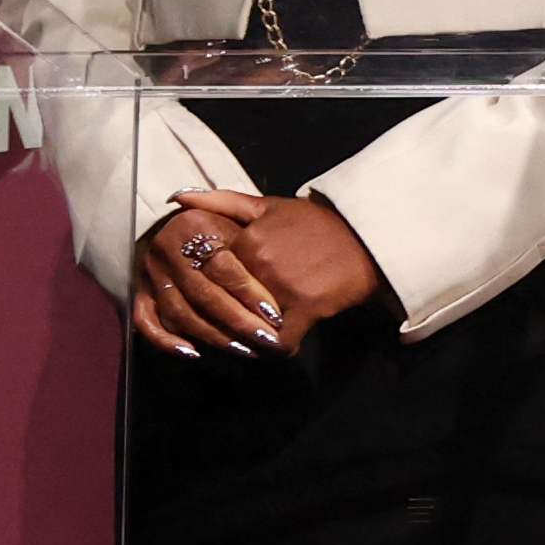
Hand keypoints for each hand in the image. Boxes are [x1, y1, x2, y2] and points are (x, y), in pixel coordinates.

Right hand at [133, 195, 291, 356]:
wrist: (184, 225)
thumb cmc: (225, 226)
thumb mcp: (242, 219)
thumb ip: (258, 236)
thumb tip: (285, 273)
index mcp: (192, 225)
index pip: (223, 267)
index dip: (250, 293)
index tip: (275, 315)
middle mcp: (166, 248)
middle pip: (202, 294)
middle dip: (237, 321)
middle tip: (265, 339)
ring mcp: (150, 272)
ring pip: (180, 312)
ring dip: (213, 336)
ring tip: (243, 349)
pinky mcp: (139, 291)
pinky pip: (146, 321)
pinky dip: (167, 341)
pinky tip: (195, 353)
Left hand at [220, 194, 389, 335]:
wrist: (367, 238)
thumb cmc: (317, 224)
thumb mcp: (269, 206)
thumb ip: (222, 201)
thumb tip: (177, 196)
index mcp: (246, 240)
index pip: (211, 276)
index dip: (213, 289)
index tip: (217, 297)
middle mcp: (259, 263)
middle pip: (228, 304)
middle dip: (228, 316)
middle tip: (238, 321)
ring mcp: (282, 287)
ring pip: (250, 324)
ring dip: (252, 334)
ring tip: (259, 334)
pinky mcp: (306, 308)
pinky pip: (281, 341)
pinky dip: (280, 347)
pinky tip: (283, 344)